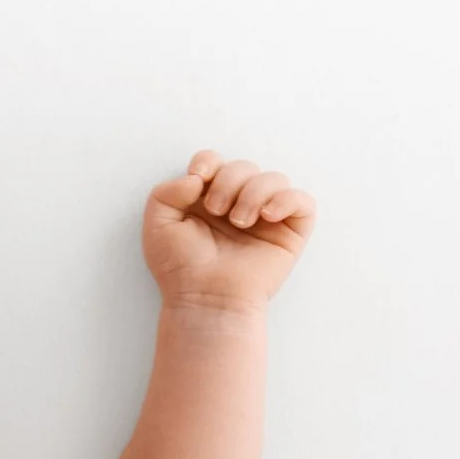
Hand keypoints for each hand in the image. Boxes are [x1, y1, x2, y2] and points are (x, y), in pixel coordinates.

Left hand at [141, 150, 316, 312]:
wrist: (204, 298)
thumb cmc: (180, 268)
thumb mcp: (157, 225)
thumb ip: (165, 192)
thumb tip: (198, 178)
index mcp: (207, 199)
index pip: (215, 161)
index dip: (209, 161)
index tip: (199, 178)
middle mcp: (238, 204)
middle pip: (244, 166)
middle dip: (229, 182)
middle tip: (217, 211)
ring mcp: (266, 218)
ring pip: (275, 178)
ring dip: (254, 192)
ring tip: (239, 221)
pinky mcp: (289, 233)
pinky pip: (302, 201)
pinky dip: (286, 200)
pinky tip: (266, 216)